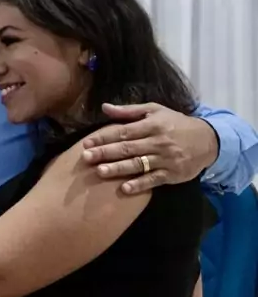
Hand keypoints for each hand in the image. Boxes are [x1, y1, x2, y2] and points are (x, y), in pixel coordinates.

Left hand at [81, 103, 219, 193]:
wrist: (209, 140)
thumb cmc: (176, 123)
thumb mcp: (155, 111)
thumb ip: (129, 111)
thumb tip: (104, 107)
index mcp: (152, 125)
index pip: (124, 131)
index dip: (104, 137)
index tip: (87, 142)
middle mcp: (158, 142)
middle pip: (128, 148)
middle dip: (106, 153)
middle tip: (86, 157)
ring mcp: (166, 159)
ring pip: (139, 164)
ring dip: (118, 169)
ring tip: (100, 171)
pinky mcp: (172, 174)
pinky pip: (153, 180)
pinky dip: (139, 184)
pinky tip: (124, 188)